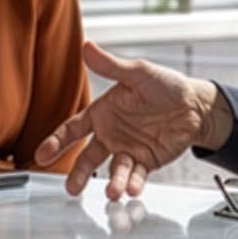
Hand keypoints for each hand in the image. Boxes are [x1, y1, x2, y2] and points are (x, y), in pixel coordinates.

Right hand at [35, 42, 232, 198]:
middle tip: (72, 188)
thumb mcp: (138, 73)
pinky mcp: (146, 162)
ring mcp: (128, 150)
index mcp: (103, 113)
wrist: (195, 105)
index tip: (41, 155)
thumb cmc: (165, 85)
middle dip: (78, 173)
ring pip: (114, 171)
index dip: (56, 142)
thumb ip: (111, 66)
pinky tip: (133, 188)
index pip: (73, 129)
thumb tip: (87, 46)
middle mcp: (111, 134)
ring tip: (113, 191)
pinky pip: (137, 175)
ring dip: (113, 182)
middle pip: (88, 157)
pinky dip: (134, 183)